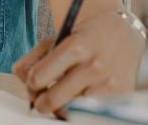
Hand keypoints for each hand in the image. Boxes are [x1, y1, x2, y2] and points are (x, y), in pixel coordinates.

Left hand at [12, 10, 145, 115]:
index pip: (40, 76)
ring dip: (63, 107)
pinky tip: (80, 99)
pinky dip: (81, 109)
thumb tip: (24, 83)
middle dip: (42, 103)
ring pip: (72, 110)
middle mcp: (94, 66)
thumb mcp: (57, 38)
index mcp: (76, 46)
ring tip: (63, 98)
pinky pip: (91, 112)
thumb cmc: (84, 37)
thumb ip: (34, 58)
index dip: (32, 82)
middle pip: (54, 99)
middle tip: (41, 101)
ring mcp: (109, 84)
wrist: (123, 34)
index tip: (33, 82)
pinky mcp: (122, 96)